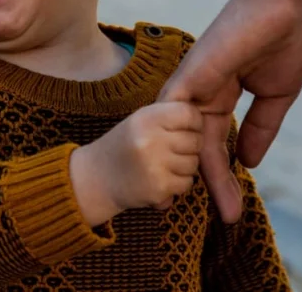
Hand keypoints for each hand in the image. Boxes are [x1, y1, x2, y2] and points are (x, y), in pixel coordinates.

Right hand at [70, 102, 203, 226]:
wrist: (97, 178)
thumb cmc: (126, 144)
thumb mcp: (141, 121)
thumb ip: (169, 115)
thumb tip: (204, 115)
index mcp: (147, 117)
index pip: (189, 113)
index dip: (193, 121)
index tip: (187, 127)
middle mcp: (151, 139)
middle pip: (196, 141)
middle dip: (190, 146)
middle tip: (172, 148)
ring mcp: (155, 166)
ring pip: (194, 164)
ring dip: (185, 166)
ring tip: (163, 164)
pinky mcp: (158, 189)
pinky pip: (186, 183)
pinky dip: (178, 183)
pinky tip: (160, 178)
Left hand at [158, 0, 301, 222]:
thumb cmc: (285, 37)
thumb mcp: (276, 94)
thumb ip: (261, 127)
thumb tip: (249, 163)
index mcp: (221, 92)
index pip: (216, 141)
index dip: (221, 174)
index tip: (229, 206)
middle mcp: (201, 89)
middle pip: (197, 144)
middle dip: (205, 182)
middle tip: (210, 217)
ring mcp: (194, 80)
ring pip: (183, 133)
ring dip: (185, 169)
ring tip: (181, 204)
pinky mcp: (193, 70)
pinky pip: (173, 110)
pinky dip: (171, 139)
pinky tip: (175, 169)